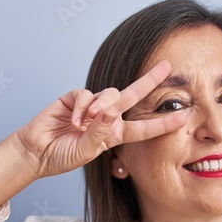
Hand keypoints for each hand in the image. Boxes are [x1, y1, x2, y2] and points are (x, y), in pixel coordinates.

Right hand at [15, 60, 187, 178]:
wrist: (36, 152)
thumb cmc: (62, 156)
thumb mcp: (86, 151)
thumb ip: (100, 132)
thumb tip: (111, 110)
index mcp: (115, 135)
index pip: (144, 128)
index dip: (163, 123)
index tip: (184, 117)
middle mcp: (107, 118)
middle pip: (134, 96)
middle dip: (150, 80)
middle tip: (168, 66)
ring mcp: (92, 106)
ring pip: (109, 94)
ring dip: (100, 107)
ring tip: (84, 124)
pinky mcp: (75, 98)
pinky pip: (86, 94)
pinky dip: (82, 106)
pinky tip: (73, 120)